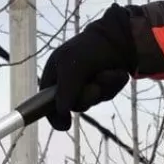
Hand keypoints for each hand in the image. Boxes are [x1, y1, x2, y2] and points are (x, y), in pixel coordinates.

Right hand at [39, 5, 136, 130]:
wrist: (117, 38)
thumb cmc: (88, 48)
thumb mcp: (72, 67)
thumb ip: (65, 90)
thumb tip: (62, 111)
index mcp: (54, 76)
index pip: (45, 103)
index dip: (53, 115)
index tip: (64, 125)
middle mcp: (69, 83)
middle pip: (74, 106)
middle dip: (87, 96)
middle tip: (93, 84)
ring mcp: (87, 86)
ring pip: (93, 101)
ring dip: (103, 87)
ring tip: (105, 71)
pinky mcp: (103, 87)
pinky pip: (108, 95)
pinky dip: (113, 84)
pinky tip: (115, 71)